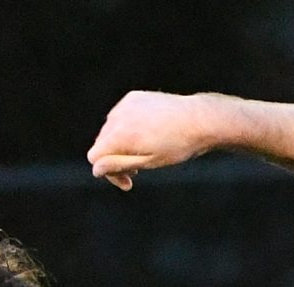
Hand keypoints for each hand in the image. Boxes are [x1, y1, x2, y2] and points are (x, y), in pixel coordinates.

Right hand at [88, 91, 222, 188]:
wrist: (199, 119)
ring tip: (143, 153)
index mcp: (120, 135)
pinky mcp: (133, 98)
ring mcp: (125, 105)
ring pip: (110, 130)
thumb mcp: (147, 162)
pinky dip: (128, 129)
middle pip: (101, 143)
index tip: (127, 181)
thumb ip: (118, 165)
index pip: (95, 157)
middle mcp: (118, 116)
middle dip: (115, 160)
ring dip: (121, 145)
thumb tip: (95, 168)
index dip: (108, 172)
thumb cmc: (177, 146)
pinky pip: (121, 117)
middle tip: (136, 172)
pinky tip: (147, 136)